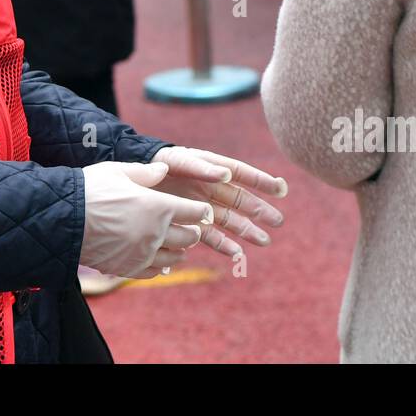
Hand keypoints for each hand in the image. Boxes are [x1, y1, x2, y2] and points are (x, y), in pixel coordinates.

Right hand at [79, 161, 212, 279]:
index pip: (194, 212)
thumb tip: (164, 169)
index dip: (200, 210)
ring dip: (180, 250)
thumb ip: (146, 172)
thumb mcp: (119, 171)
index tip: (201, 210)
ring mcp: (143, 254)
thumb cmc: (91, 189)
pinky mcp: (129, 269)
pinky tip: (160, 260)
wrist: (63, 219)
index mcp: (159, 207)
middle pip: (189, 236)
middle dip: (193, 230)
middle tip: (191, 226)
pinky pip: (155, 271)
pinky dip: (162, 266)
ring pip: (175, 257)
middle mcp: (156, 233)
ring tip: (177, 244)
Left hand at [152, 146, 287, 261]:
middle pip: (240, 200)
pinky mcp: (191, 221)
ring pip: (230, 220)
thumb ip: (201, 168)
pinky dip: (223, 245)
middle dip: (260, 211)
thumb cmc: (158, 164)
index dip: (261, 181)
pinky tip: (237, 254)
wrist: (135, 180)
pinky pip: (211, 235)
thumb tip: (227, 174)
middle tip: (278, 221)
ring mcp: (202, 205)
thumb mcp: (177, 161)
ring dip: (247, 230)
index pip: (241, 173)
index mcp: (210, 167)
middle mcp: (210, 187)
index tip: (281, 189)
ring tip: (264, 241)